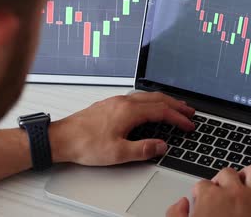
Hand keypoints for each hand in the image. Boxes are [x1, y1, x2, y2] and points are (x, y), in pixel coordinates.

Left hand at [49, 92, 194, 165]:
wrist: (61, 138)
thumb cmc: (85, 144)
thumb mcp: (118, 153)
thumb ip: (143, 149)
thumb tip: (161, 146)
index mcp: (129, 111)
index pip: (162, 112)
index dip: (178, 118)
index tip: (189, 124)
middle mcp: (124, 102)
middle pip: (158, 99)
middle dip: (176, 105)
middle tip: (189, 112)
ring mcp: (116, 101)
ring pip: (147, 96)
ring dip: (164, 102)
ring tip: (175, 108)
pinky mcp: (109, 104)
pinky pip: (137, 98)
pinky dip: (151, 102)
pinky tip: (150, 108)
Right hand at [166, 165, 250, 216]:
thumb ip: (175, 215)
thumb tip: (181, 204)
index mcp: (210, 198)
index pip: (202, 184)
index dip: (200, 193)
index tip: (200, 201)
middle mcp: (234, 194)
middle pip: (226, 173)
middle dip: (221, 180)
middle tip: (218, 191)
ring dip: (248, 174)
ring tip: (243, 181)